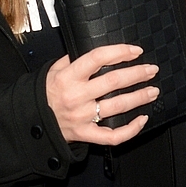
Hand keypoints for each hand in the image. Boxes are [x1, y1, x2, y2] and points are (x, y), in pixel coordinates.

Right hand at [45, 44, 159, 144]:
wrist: (32, 122)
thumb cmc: (46, 93)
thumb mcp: (54, 69)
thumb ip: (74, 58)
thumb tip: (99, 51)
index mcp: (68, 77)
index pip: (98, 58)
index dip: (119, 52)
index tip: (135, 51)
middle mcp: (76, 96)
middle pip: (113, 81)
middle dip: (137, 74)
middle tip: (151, 70)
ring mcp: (82, 117)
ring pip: (117, 106)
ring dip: (139, 97)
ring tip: (152, 90)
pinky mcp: (86, 134)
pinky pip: (112, 136)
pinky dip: (130, 129)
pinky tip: (142, 119)